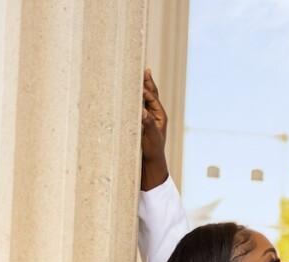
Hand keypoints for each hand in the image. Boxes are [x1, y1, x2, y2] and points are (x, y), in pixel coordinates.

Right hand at [140, 69, 168, 189]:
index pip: (152, 98)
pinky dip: (134, 98)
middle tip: (143, 69)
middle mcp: (154, 114)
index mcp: (160, 116)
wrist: (150, 166)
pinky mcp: (140, 123)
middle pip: (150, 94)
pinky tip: (129, 92)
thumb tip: (142, 110)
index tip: (139, 80)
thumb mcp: (151, 139)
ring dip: (141, 87)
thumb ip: (148, 124)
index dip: (146, 89)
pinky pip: (137, 107)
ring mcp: (147, 118)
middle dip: (146, 82)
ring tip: (138, 74)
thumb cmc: (153, 152)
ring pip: (144, 99)